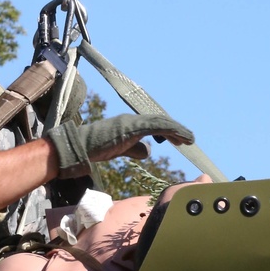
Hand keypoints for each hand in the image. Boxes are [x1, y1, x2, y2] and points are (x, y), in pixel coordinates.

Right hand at [47, 114, 193, 178]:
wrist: (80, 148)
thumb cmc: (95, 149)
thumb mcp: (120, 150)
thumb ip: (134, 149)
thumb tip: (148, 150)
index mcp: (130, 124)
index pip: (154, 125)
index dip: (168, 132)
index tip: (179, 141)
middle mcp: (133, 120)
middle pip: (160, 122)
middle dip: (176, 130)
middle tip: (188, 140)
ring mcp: (132, 122)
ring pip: (161, 122)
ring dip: (177, 131)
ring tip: (189, 139)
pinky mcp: (132, 127)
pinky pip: (156, 126)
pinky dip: (170, 131)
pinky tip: (180, 139)